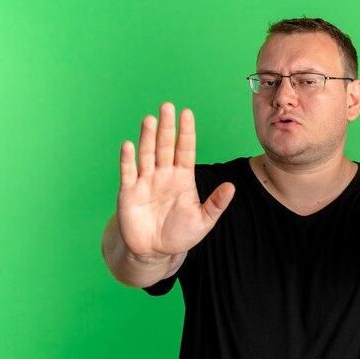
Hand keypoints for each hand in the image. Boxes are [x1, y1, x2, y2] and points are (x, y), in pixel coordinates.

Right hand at [116, 102, 234, 257]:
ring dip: (147, 138)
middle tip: (167, 106)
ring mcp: (145, 181)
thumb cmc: (180, 234)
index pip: (185, 150)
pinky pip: (128, 173)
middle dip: (166, 127)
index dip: (186, 132)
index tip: (187, 113)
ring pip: (146, 154)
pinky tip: (128, 145)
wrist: (155, 251)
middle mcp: (163, 174)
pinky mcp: (129, 192)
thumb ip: (216, 204)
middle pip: (165, 146)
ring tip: (150, 119)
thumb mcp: (203, 221)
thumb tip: (231, 187)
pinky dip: (127, 160)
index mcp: (182, 177)